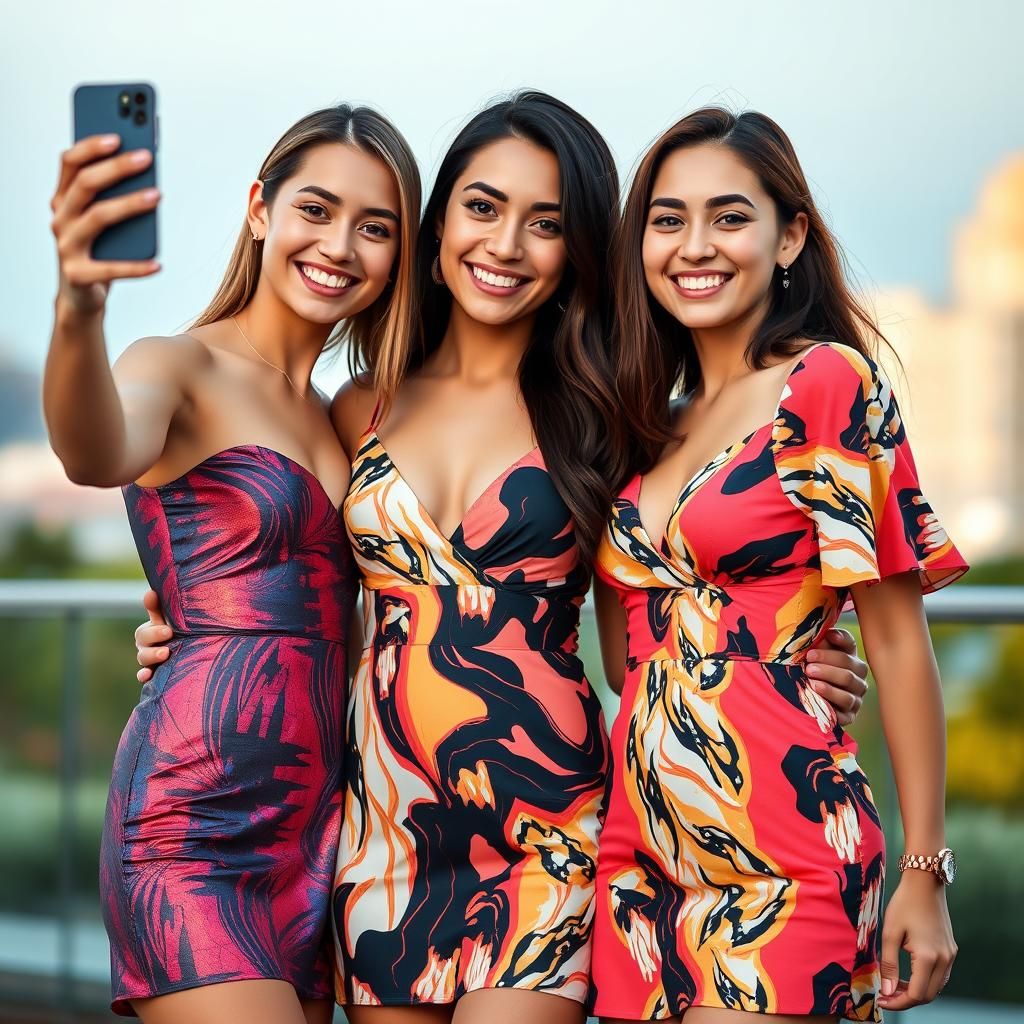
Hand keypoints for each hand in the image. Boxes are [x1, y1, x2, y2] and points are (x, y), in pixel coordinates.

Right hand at [51, 134, 159, 315]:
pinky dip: (136, 267)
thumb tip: (146, 170)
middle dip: (116, 167)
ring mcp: (66, 247)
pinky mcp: (78, 275)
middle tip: (147, 158)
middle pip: (85, 184)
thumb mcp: (102, 221)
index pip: (69, 163)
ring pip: (98, 217)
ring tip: (158, 195)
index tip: (118, 136)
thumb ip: (114, 198)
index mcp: (63, 200)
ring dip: (129, 204)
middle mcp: (60, 219)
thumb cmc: (98, 251)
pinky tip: (158, 263)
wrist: (81, 297)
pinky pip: (111, 268)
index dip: (91, 147)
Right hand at [135, 588, 171, 683]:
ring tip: (165, 653)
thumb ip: (159, 608)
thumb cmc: (179, 630)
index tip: (168, 629)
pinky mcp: (155, 674)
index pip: (144, 632)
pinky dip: (144, 676)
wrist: (192, 648)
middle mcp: (147, 647)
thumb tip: (151, 591)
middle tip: (169, 634)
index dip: (154, 630)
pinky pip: (145, 676)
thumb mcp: (170, 619)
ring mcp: (150, 662)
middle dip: (155, 638)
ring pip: (143, 659)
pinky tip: (147, 676)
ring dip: (152, 656)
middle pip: (143, 644)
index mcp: (149, 633)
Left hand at [804, 627, 867, 725]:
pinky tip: (819, 703)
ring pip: (847, 694)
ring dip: (829, 689)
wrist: (805, 696)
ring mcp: (855, 699)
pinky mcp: (848, 716)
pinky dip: (831, 709)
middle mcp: (858, 679)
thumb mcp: (812, 653)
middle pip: (848, 671)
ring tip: (812, 684)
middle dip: (828, 666)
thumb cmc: (808, 668)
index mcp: (851, 659)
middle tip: (809, 665)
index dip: (838, 641)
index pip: (849, 646)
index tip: (825, 637)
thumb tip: (826, 633)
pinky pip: (843, 716)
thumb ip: (819, 642)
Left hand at [878, 869, 956, 1010]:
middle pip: (929, 995)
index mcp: (928, 957)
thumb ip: (889, 964)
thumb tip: (887, 992)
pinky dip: (926, 981)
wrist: (925, 882)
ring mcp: (950, 955)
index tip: (881, 1001)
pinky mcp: (951, 950)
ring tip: (895, 985)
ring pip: (936, 987)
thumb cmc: (904, 904)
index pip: (917, 995)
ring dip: (917, 991)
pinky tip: (909, 974)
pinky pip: (940, 975)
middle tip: (886, 995)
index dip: (898, 1003)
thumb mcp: (890, 932)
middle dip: (907, 1000)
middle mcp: (944, 960)